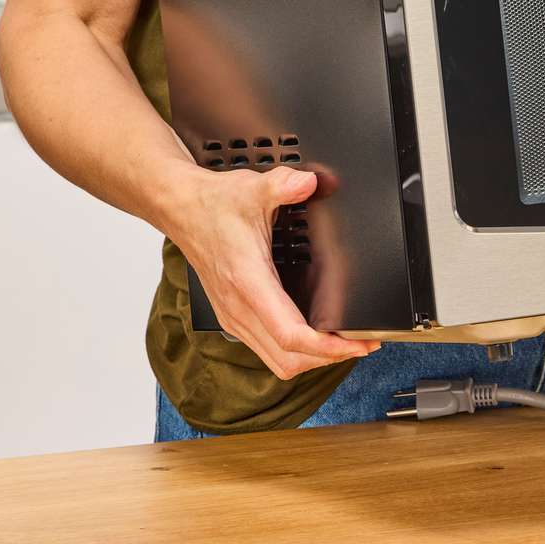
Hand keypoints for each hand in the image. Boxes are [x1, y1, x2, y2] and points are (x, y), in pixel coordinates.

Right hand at [166, 165, 377, 378]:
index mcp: (248, 281)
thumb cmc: (213, 204)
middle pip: (288, 359)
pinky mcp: (232, 316)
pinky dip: (295, 351)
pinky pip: (267, 349)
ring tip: (346, 342)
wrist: (180, 208)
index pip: (290, 334)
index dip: (329, 347)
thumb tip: (309, 183)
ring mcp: (233, 316)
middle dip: (330, 357)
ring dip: (313, 359)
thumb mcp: (253, 188)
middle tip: (364, 342)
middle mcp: (239, 307)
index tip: (359, 342)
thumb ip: (284, 184)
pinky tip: (315, 335)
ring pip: (277, 360)